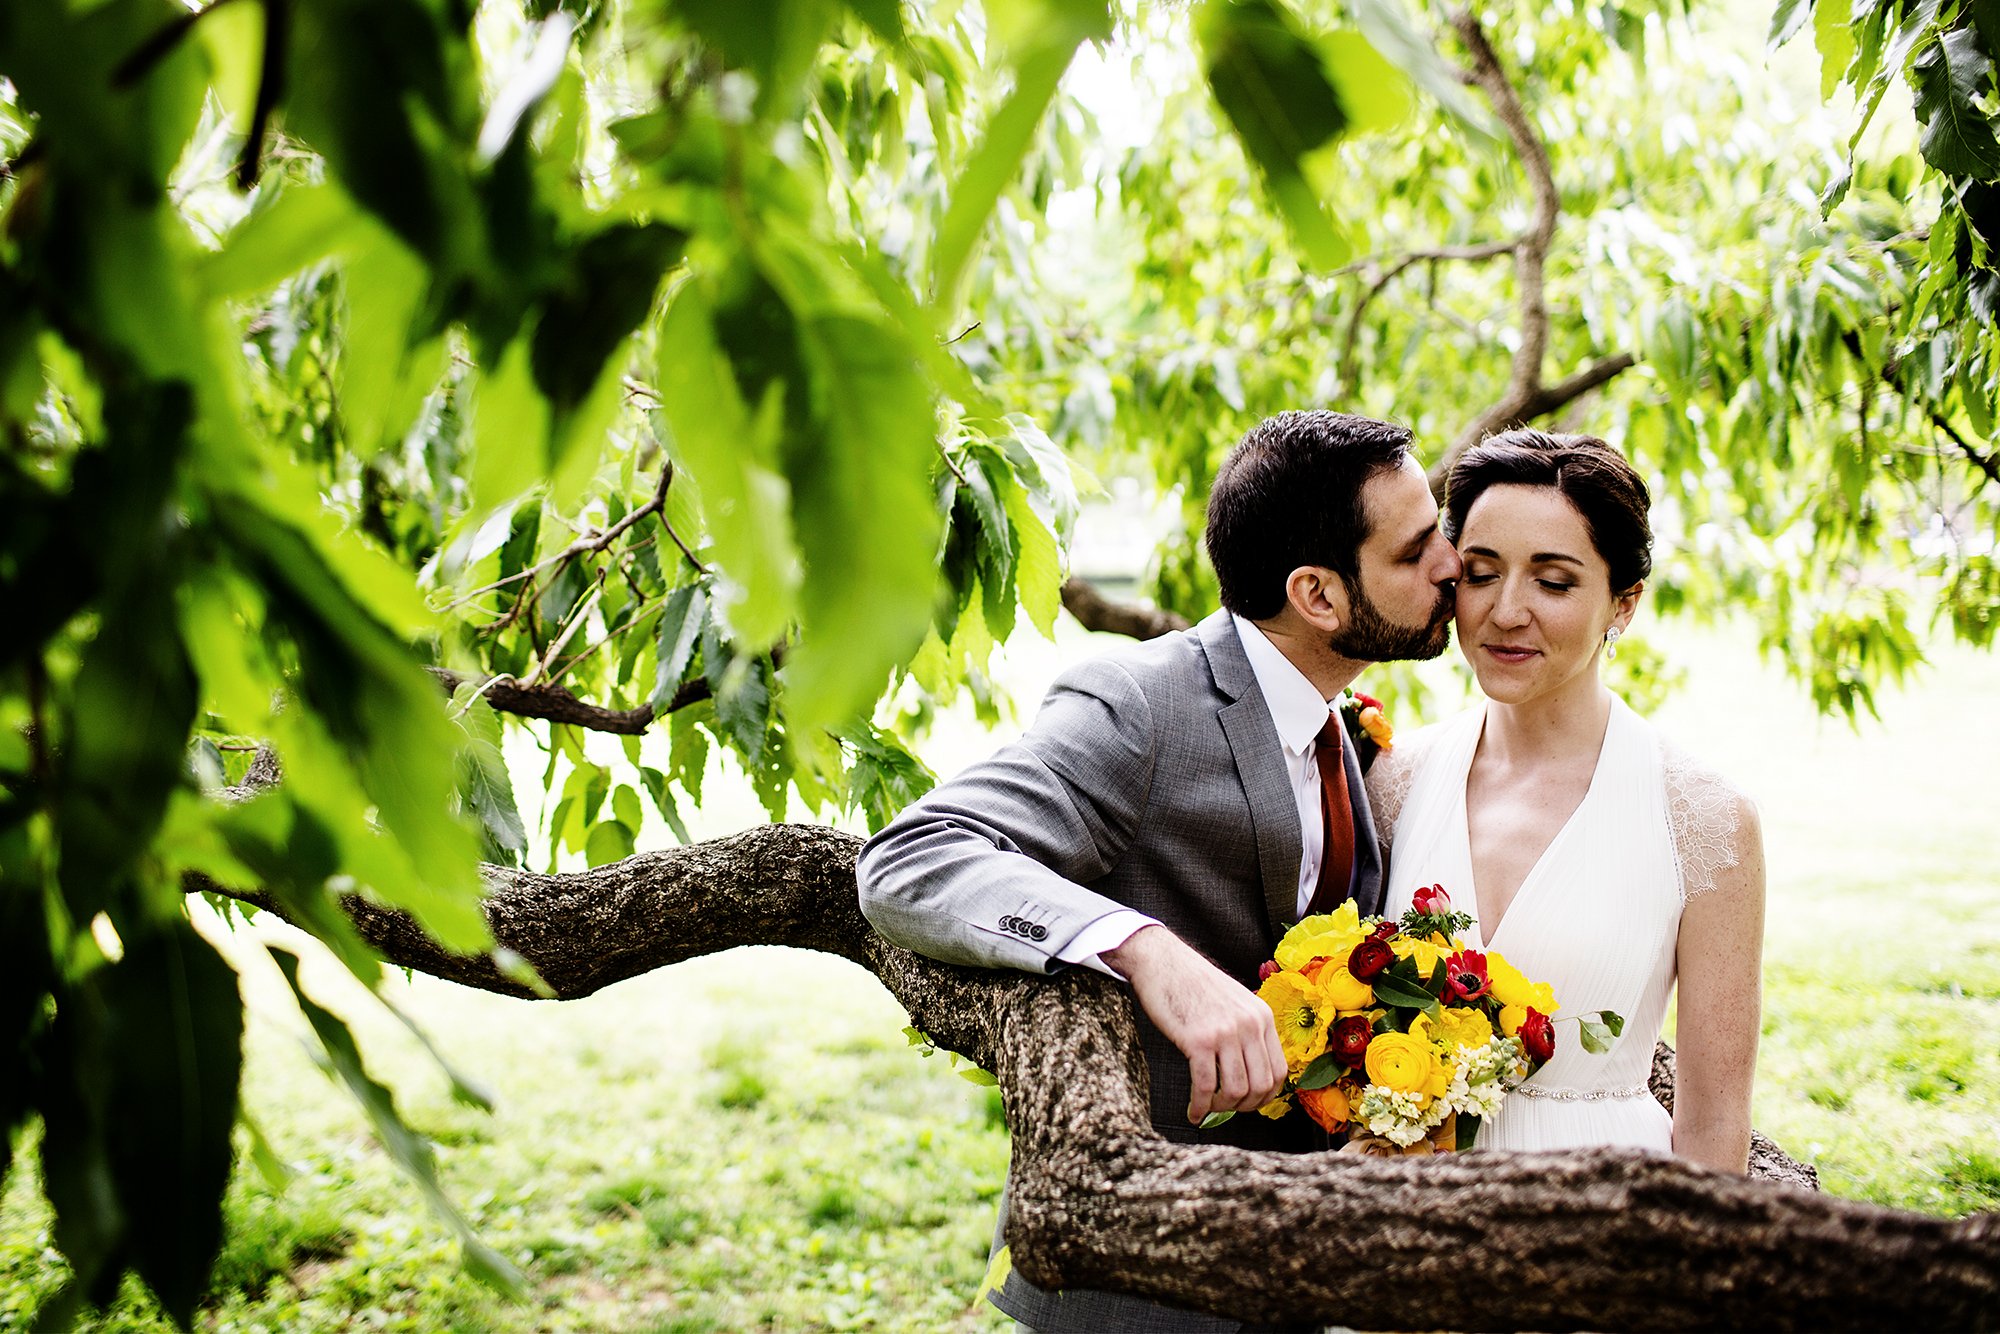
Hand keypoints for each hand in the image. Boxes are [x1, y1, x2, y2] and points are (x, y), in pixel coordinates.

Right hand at [1102, 924, 1286, 1123]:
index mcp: (1262, 1016)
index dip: (1266, 1096)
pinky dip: (1200, 1106)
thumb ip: (1247, 1031)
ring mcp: (1225, 1032)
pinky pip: (1206, 1086)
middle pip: (1261, 1086)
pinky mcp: (1198, 1040)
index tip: (1248, 1102)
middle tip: (1226, 1107)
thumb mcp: (1235, 1002)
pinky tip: (1193, 1111)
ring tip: (1208, 1106)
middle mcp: (1249, 1024)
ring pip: (1236, 1090)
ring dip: (1222, 1107)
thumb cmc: (1193, 983)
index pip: (1279, 1072)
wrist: (1161, 960)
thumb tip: (1251, 1074)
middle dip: (1244, 1106)